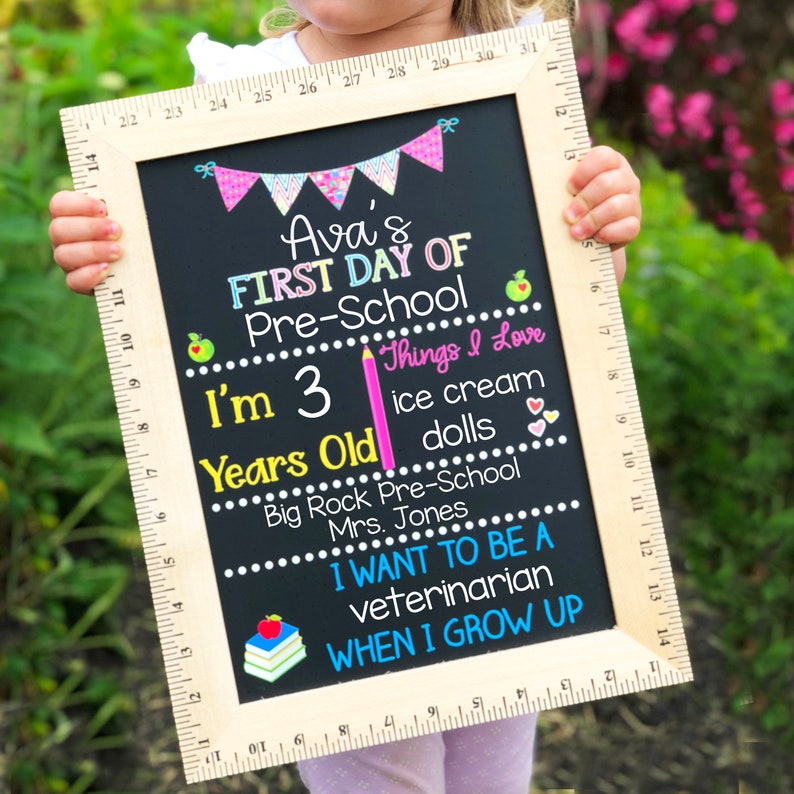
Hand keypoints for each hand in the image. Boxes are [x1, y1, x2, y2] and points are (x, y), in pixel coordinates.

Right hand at [49, 191, 122, 294]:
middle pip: (59, 229)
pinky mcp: (77, 282)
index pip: (59, 204)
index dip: (78, 204)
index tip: (104, 208)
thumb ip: (121, 204)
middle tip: (117, 231)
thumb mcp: (127, 216)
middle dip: (89, 229)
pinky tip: (107, 270)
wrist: (139, 267)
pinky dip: (89, 275)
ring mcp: (68, 260)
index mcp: (70, 215)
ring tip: (118, 251)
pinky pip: (73, 281)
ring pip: (64, 255)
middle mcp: (63, 238)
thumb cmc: (131, 234)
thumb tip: (128, 184)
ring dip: (93, 251)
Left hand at [563, 146, 641, 283]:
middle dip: (583, 201)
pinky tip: (596, 237)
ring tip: (575, 232)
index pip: (603, 157)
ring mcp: (632, 201)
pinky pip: (628, 227)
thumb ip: (563, 181)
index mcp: (611, 162)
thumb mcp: (573, 190)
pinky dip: (609, 233)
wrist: (593, 232)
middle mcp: (626, 179)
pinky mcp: (635, 223)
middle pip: (607, 183)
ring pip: (616, 206)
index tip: (569, 189)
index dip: (583, 173)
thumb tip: (539, 180)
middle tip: (568, 215)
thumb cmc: (578, 204)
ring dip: (592, 220)